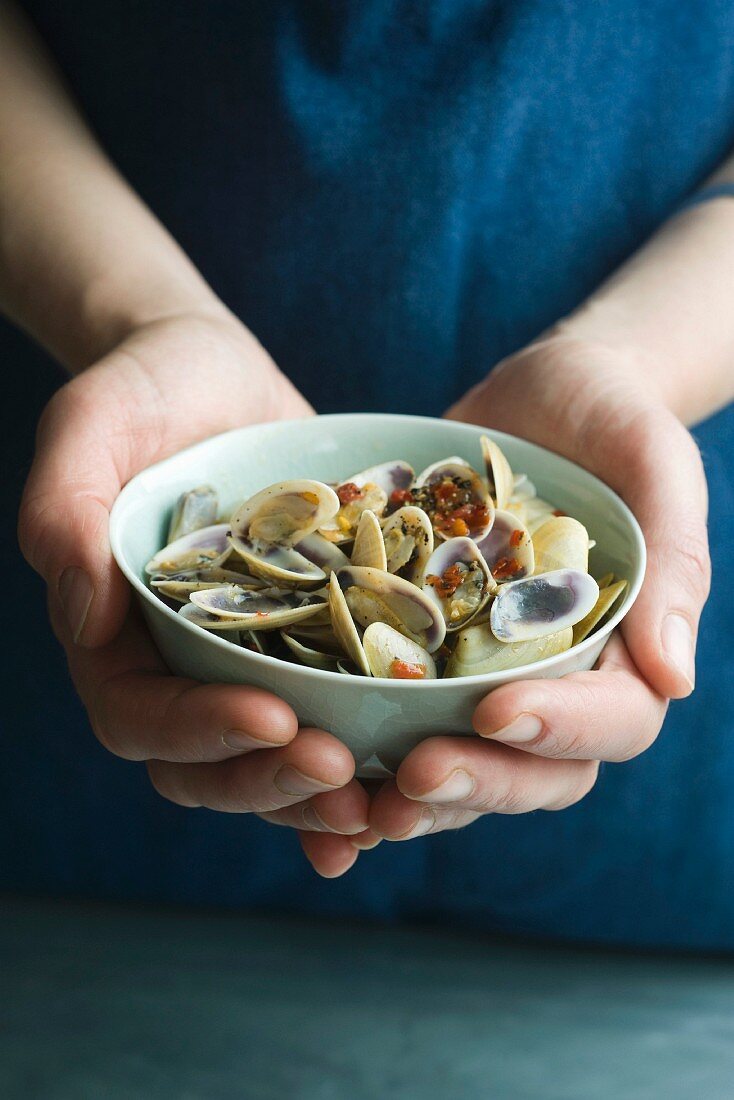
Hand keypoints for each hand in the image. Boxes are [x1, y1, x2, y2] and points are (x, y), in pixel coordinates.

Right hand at [19, 313, 368, 875]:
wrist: (213, 372)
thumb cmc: (142, 389)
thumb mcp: (90, 426)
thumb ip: (64, 514)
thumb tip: (82, 619)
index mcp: (116, 637)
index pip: (140, 715)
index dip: (199, 730)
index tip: (272, 718)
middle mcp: (180, 665)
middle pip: (209, 763)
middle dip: (270, 781)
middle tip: (341, 773)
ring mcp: (251, 659)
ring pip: (274, 758)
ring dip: (321, 795)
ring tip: (387, 802)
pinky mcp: (311, 640)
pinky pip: (333, 713)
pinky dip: (366, 761)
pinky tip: (414, 783)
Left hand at [368, 335, 710, 840]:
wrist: (540, 398)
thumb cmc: (613, 417)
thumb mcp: (654, 464)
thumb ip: (673, 563)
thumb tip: (674, 680)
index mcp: (624, 652)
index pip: (612, 720)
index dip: (559, 728)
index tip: (497, 711)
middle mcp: (554, 680)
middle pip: (533, 768)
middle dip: (476, 781)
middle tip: (411, 776)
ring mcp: (484, 674)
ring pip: (461, 763)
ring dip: (412, 797)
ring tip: (354, 806)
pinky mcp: (421, 651)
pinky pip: (394, 715)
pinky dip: (360, 757)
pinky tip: (309, 776)